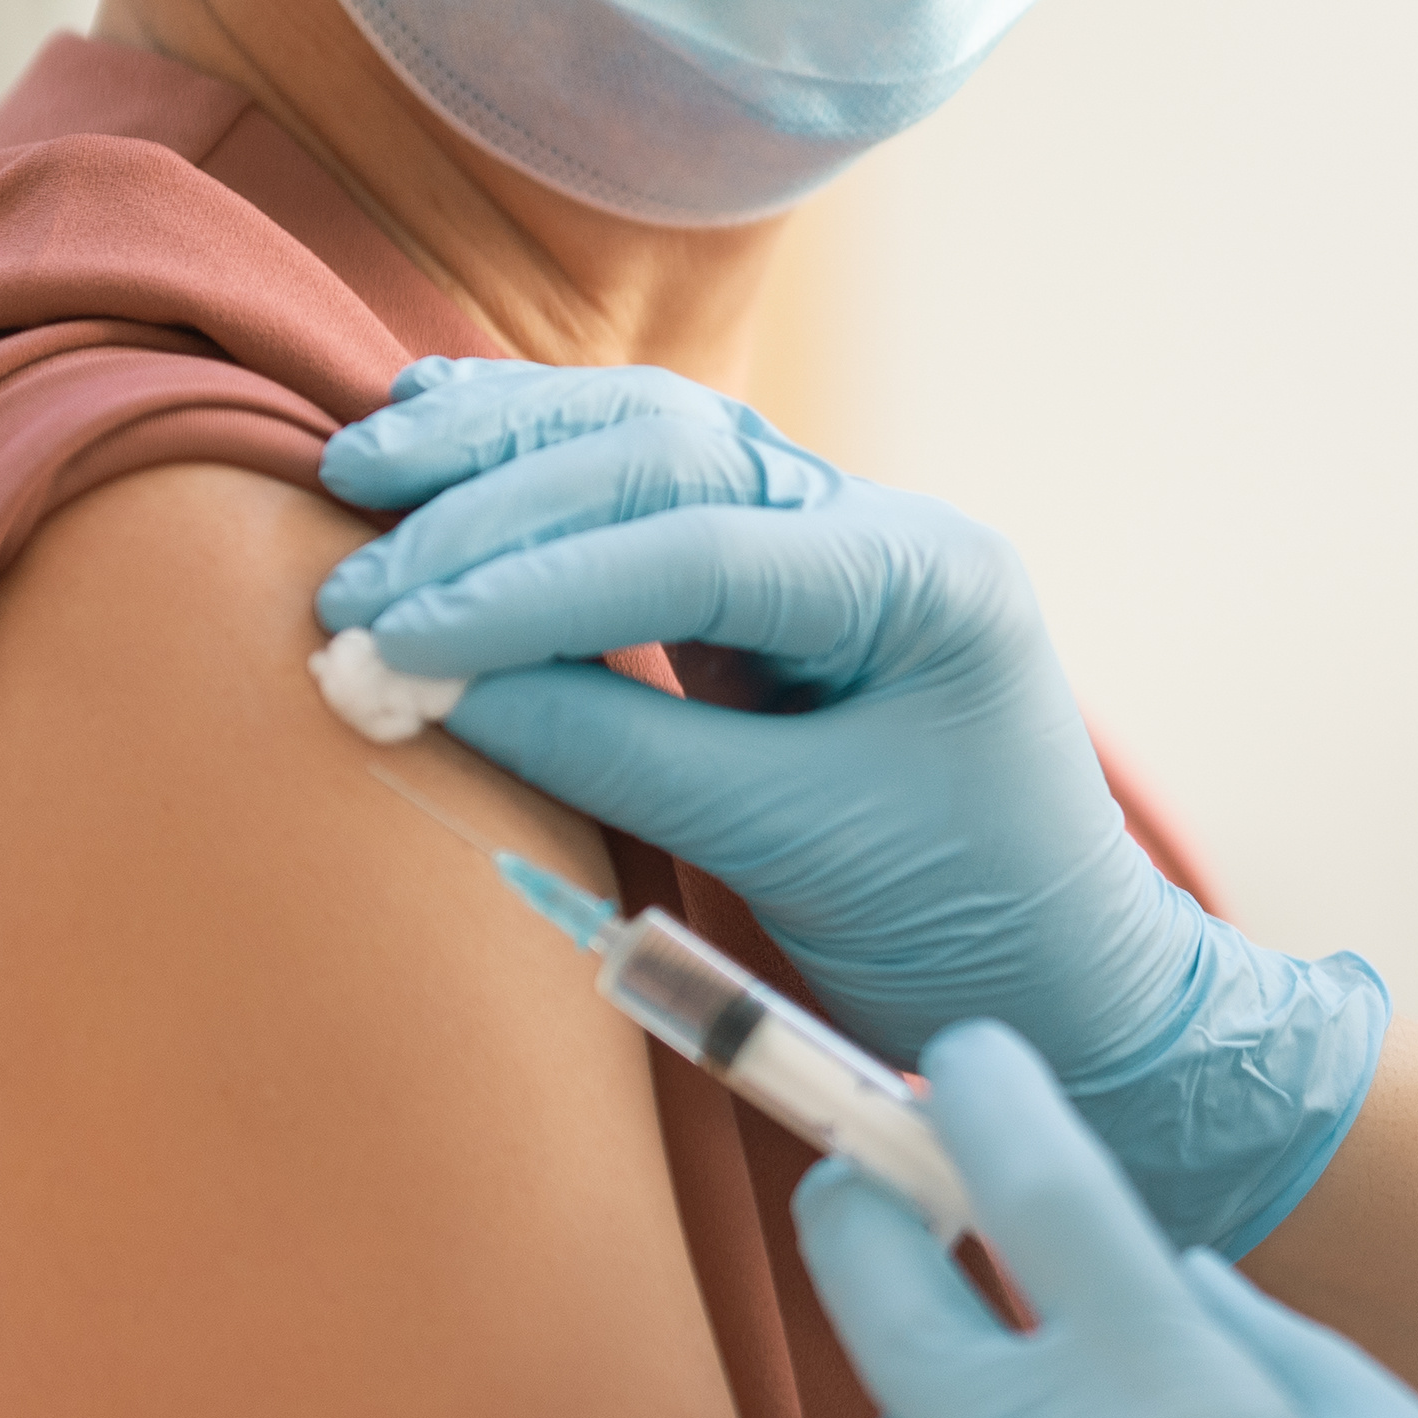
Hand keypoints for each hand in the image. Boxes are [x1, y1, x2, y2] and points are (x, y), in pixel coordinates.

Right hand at [316, 361, 1383, 1251]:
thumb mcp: (790, 846)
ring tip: (364, 464)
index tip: (389, 636)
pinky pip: (650, 490)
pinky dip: (542, 469)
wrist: (1067, 981)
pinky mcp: (780, 578)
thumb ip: (614, 751)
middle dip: (497, 505)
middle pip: (667, 456)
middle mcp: (879, 525)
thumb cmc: (961, 924)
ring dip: (506, 449)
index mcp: (922, 576)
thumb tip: (425, 681)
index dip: (529, 587)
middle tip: (350, 566)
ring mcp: (832, 536)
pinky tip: (442, 436)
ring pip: (654, 441)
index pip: (697, 543)